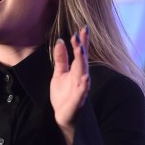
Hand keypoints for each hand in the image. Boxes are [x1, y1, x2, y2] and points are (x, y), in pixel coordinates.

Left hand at [50, 27, 89, 144]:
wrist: (61, 115)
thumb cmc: (63, 94)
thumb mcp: (59, 74)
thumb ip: (61, 59)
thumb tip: (60, 41)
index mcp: (76, 70)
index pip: (80, 54)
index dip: (81, 42)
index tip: (82, 29)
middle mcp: (81, 77)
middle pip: (82, 60)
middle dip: (82, 48)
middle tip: (81, 34)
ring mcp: (80, 89)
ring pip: (83, 73)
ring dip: (83, 62)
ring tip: (81, 50)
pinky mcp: (78, 100)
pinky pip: (82, 92)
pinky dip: (84, 85)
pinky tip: (85, 77)